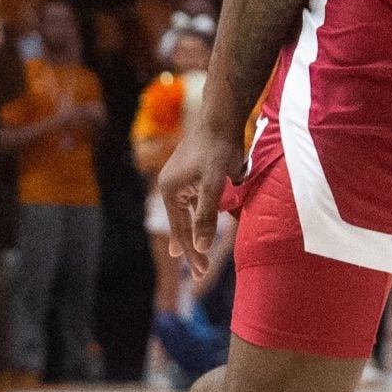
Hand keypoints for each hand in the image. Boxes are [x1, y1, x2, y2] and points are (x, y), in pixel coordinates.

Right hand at [155, 122, 249, 280]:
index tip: (201, 274)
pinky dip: (197, 216)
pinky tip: (197, 222)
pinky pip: (192, 202)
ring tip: (193, 253)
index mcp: (170, 191)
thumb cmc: (219, 149)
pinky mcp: (189, 174)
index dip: (192, 253)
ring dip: (193, 232)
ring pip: (186, 214)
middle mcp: (169, 187)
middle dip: (190, 247)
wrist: (221, 118)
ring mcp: (178, 180)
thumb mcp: (215, 184)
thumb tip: (200, 247)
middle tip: (199, 273)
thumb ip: (207, 215)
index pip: (181, 230)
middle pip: (180, 224)